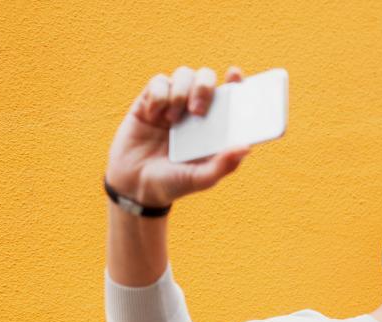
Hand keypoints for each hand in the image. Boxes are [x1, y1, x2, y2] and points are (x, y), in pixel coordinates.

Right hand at [105, 65, 251, 207]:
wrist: (134, 186)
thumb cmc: (173, 183)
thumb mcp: (201, 179)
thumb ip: (224, 165)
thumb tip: (246, 147)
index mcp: (214, 126)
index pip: (230, 96)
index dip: (236, 81)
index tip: (235, 74)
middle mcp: (196, 111)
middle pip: (206, 78)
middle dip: (204, 86)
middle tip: (197, 111)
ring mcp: (173, 104)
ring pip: (184, 75)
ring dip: (180, 92)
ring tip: (172, 118)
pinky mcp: (149, 102)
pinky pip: (158, 82)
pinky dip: (159, 95)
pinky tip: (154, 115)